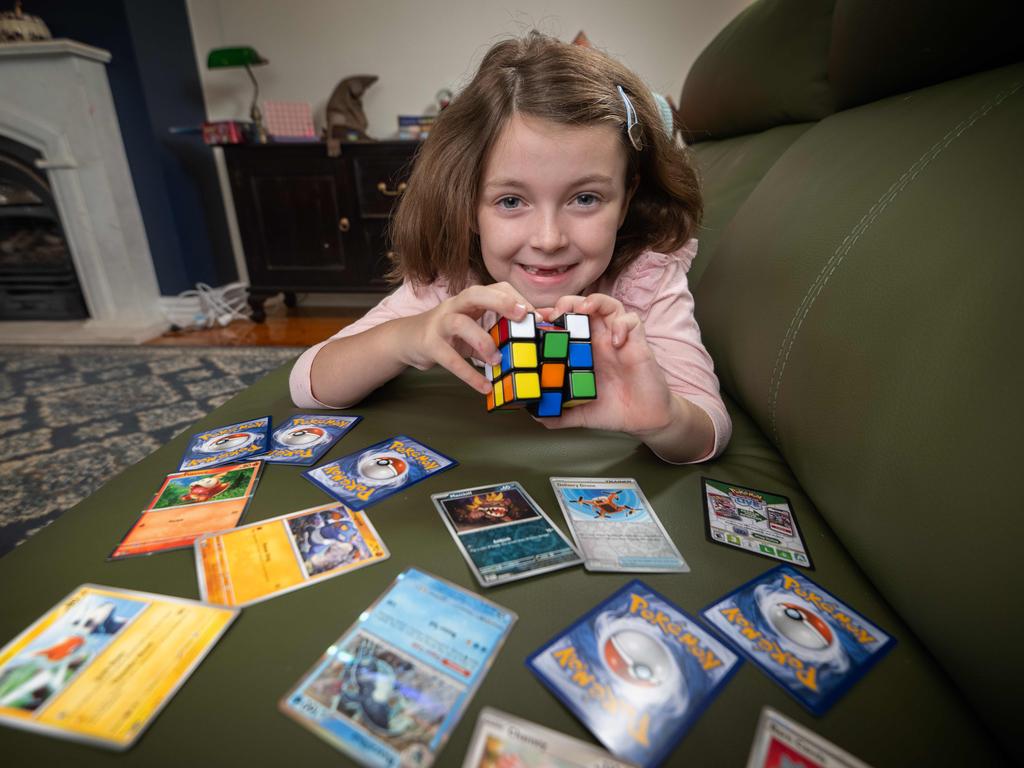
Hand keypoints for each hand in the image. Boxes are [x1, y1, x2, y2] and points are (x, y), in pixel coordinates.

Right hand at [401, 282, 533, 394]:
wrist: (410, 340)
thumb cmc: (451, 333)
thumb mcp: (477, 326)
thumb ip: (503, 328)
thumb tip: (540, 330)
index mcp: (470, 300)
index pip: (496, 289)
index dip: (517, 300)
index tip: (536, 317)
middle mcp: (455, 306)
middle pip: (475, 294)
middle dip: (500, 302)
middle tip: (521, 317)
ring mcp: (440, 324)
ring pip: (459, 324)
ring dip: (482, 341)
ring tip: (497, 360)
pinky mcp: (430, 345)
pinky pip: (449, 359)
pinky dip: (468, 374)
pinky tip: (484, 386)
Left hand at [536, 294, 674, 434]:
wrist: (643, 420)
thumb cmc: (614, 411)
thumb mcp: (579, 414)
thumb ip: (558, 415)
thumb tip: (534, 416)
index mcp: (583, 352)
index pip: (565, 325)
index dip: (550, 318)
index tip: (535, 321)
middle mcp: (600, 341)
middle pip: (584, 307)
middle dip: (568, 303)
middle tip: (556, 313)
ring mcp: (618, 340)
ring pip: (609, 305)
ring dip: (595, 302)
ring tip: (583, 310)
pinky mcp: (638, 343)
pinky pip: (632, 321)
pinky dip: (622, 325)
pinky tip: (615, 341)